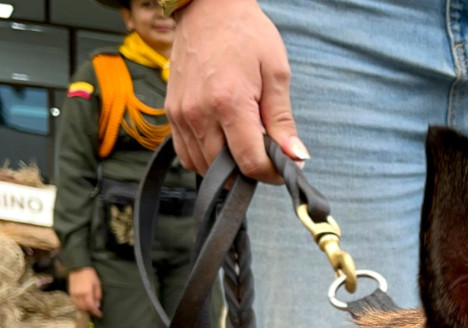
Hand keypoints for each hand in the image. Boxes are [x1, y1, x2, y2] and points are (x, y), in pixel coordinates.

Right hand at [68, 267, 102, 316]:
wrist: (78, 268)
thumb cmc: (90, 275)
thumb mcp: (97, 284)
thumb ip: (98, 296)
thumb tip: (97, 306)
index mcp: (87, 292)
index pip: (90, 306)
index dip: (95, 312)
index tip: (99, 314)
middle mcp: (79, 295)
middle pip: (84, 308)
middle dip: (90, 311)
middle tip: (95, 311)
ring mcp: (73, 294)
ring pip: (78, 306)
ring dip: (84, 309)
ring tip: (90, 309)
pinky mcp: (69, 292)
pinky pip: (74, 302)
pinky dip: (78, 306)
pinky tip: (83, 305)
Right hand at [165, 0, 302, 182]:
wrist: (209, 10)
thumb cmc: (247, 35)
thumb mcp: (276, 73)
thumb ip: (283, 121)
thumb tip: (296, 157)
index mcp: (229, 102)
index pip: (250, 162)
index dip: (272, 173)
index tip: (285, 165)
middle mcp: (198, 113)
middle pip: (225, 170)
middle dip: (251, 171)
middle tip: (268, 155)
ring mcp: (181, 114)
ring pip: (202, 166)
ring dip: (227, 168)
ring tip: (246, 146)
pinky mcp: (171, 113)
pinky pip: (185, 153)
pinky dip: (206, 159)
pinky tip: (224, 144)